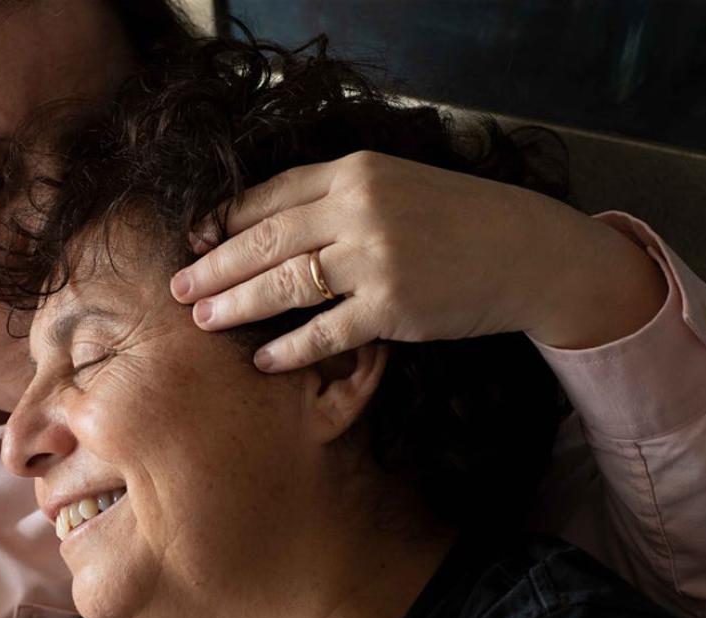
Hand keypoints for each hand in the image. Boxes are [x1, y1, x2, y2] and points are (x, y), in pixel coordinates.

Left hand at [170, 151, 666, 371]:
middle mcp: (359, 208)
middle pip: (265, 239)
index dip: (225, 220)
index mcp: (356, 171)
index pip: (271, 194)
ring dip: (236, 305)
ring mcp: (375, 258)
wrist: (528, 251)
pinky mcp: (392, 306)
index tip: (193, 240)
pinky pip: (324, 332)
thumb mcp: (396, 186)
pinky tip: (263, 358)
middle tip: (178, 287)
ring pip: (284, 285)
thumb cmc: (457, 219)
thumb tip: (269, 223)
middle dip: (214, 266)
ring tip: (203, 319)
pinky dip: (289, 348)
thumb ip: (337, 196)